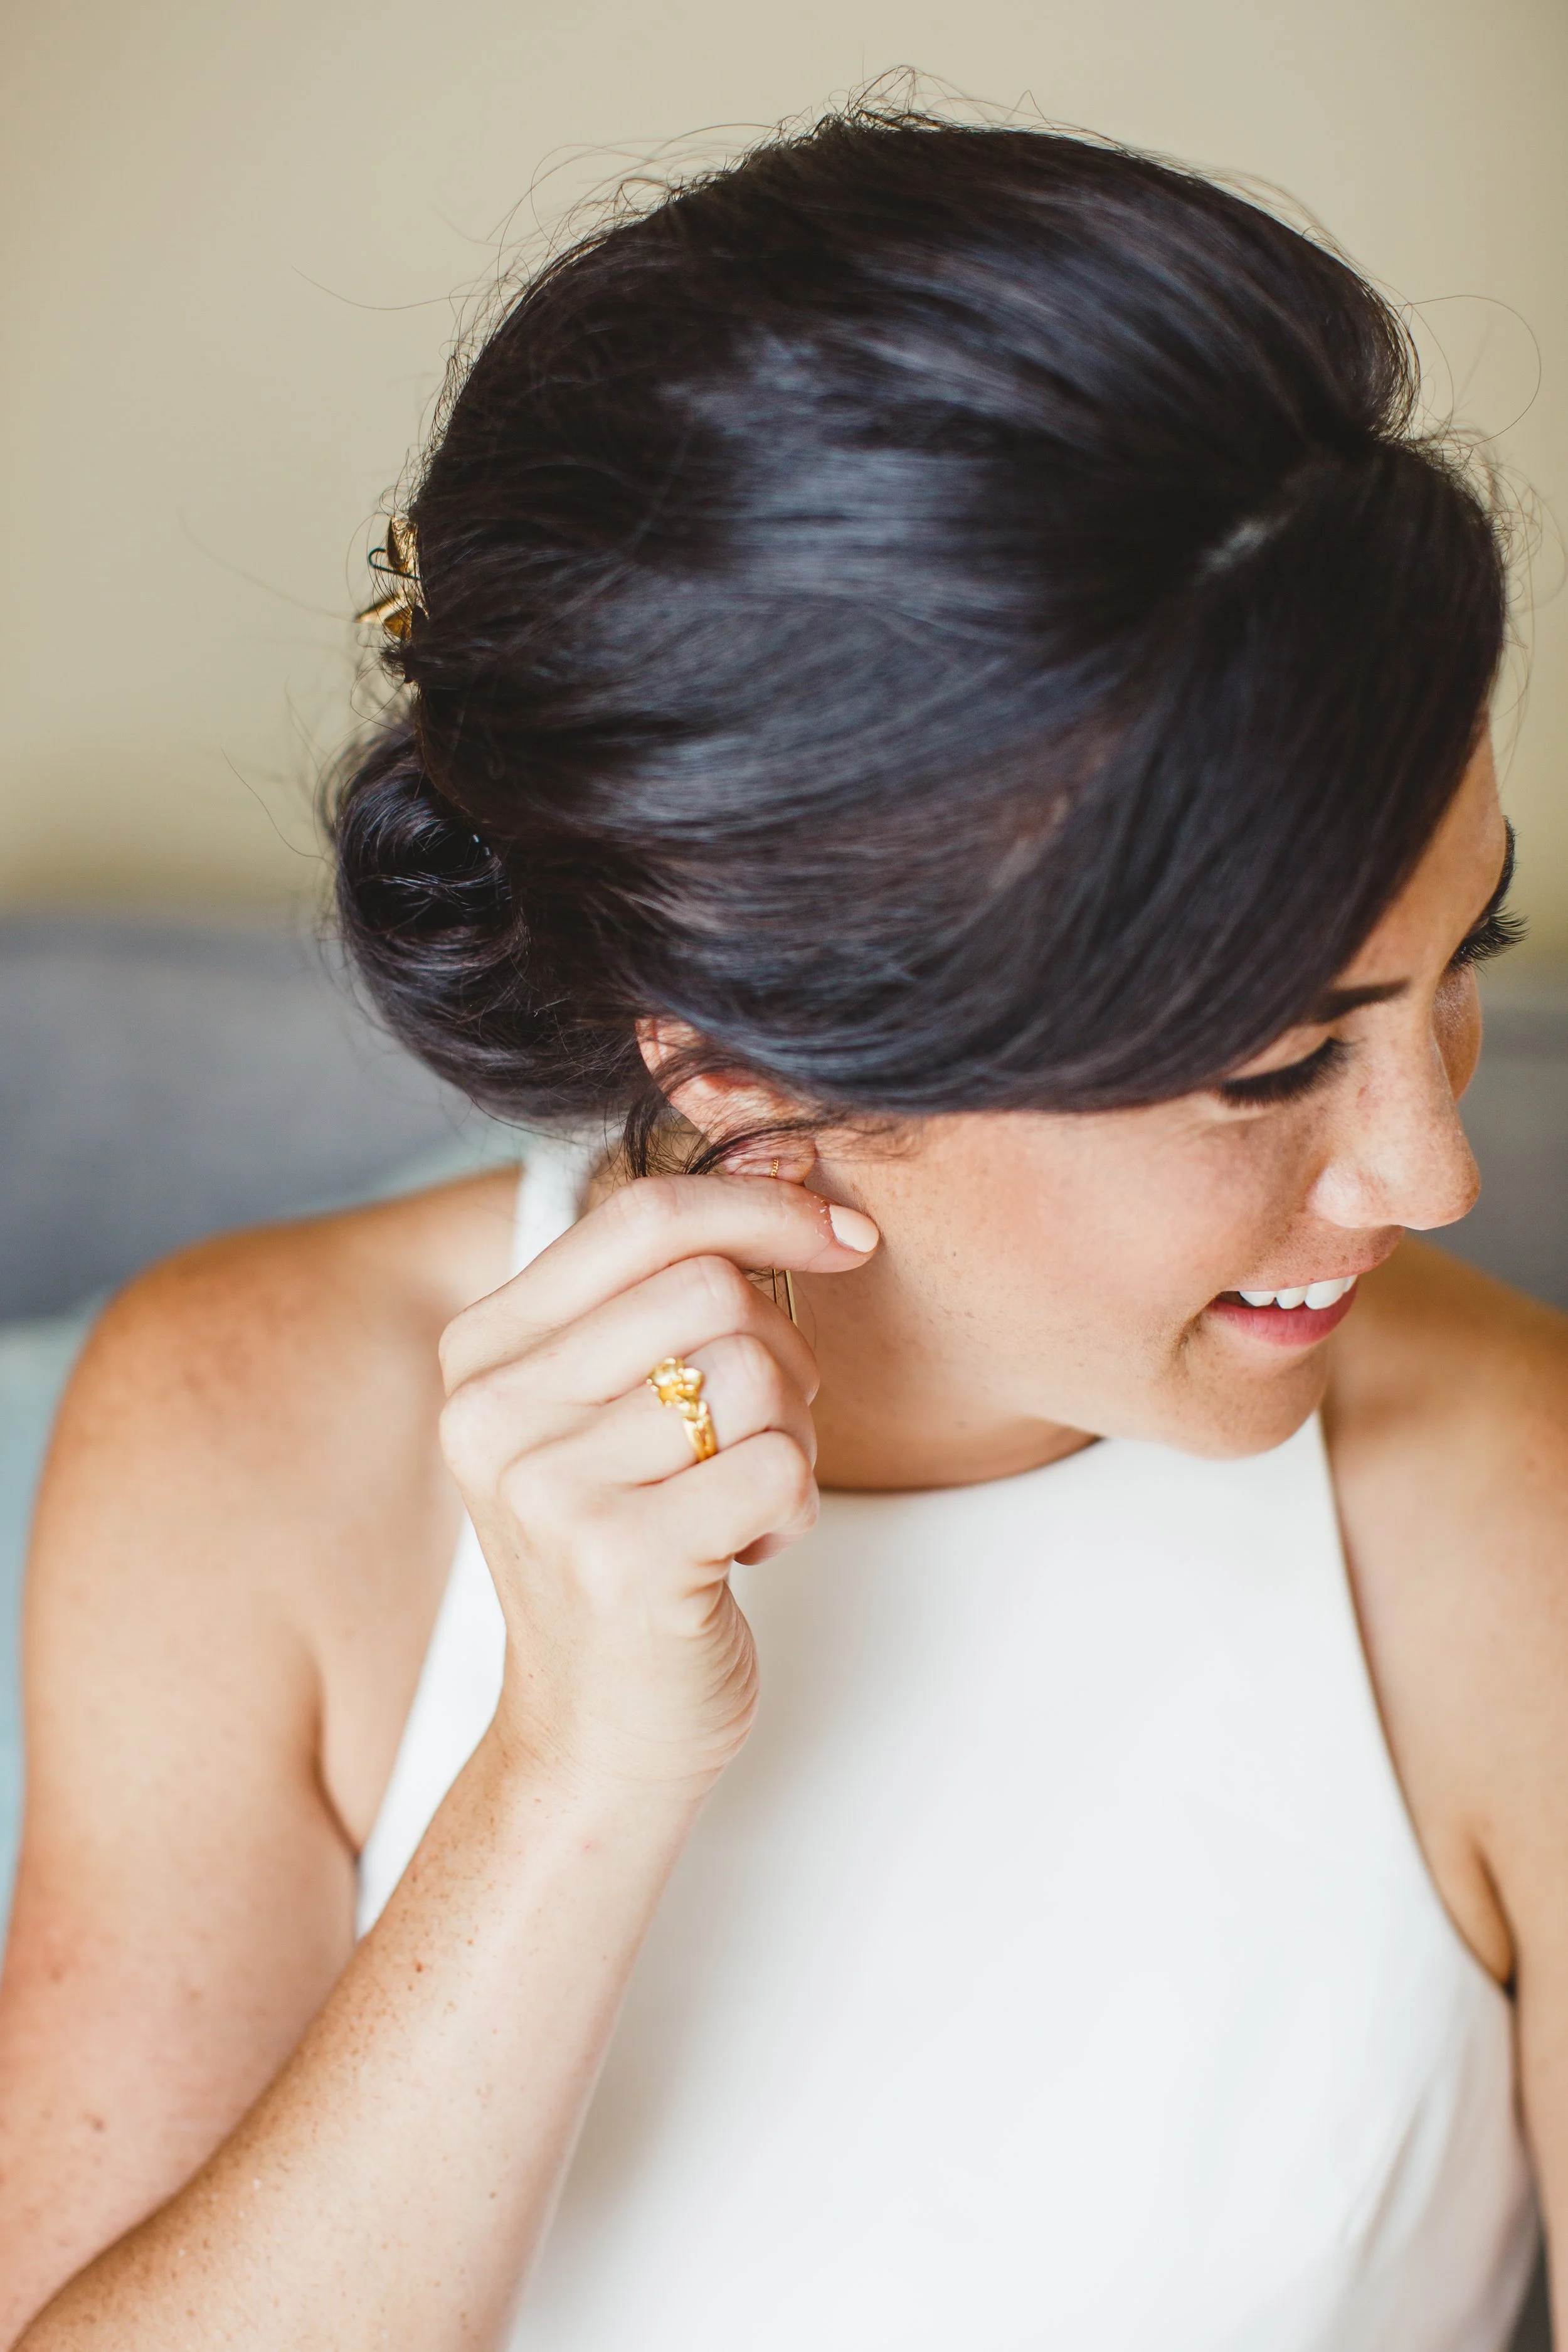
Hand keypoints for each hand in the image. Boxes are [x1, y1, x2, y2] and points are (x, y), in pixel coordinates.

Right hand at [438, 1171, 878, 1792]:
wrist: (593, 1737)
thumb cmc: (625, 1550)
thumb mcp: (604, 1406)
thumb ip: (664, 1288)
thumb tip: (788, 1152)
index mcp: (483, 1352)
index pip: (643, 1215)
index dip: (763, 1204)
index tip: (840, 1236)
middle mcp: (494, 1411)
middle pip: (712, 1289)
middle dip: (783, 1350)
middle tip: (767, 1428)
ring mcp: (551, 1488)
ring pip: (754, 1373)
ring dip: (791, 1435)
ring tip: (744, 1495)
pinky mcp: (622, 1560)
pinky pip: (779, 1464)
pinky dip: (793, 1505)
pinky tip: (747, 1549)